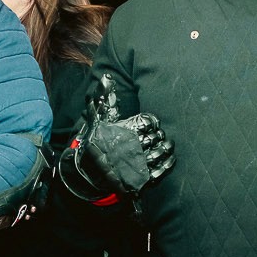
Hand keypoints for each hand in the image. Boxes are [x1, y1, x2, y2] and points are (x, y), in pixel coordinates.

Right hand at [59, 75, 173, 201]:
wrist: (87, 172)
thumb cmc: (95, 142)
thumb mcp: (97, 118)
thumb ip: (104, 98)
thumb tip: (107, 77)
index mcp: (123, 131)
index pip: (147, 121)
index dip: (152, 121)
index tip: (153, 122)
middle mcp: (130, 148)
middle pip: (155, 137)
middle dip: (159, 135)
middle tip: (160, 134)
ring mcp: (135, 164)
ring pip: (159, 154)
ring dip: (166, 148)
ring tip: (167, 145)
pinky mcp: (139, 179)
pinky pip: (159, 172)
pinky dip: (167, 165)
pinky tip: (170, 159)